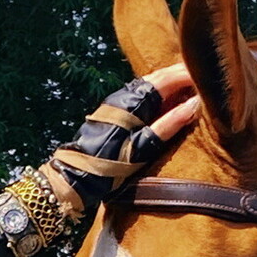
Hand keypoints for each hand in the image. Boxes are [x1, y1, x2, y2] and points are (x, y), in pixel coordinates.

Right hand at [0, 64, 199, 256]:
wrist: (57, 191)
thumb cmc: (79, 173)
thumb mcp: (100, 142)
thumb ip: (119, 130)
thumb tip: (141, 123)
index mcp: (108, 112)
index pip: (140, 87)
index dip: (162, 77)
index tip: (183, 69)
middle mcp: (112, 115)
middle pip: (149, 87)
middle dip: (174, 74)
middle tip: (198, 64)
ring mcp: (119, 132)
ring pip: (154, 101)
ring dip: (178, 87)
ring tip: (199, 76)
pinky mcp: (126, 153)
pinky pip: (157, 132)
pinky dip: (176, 118)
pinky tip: (195, 107)